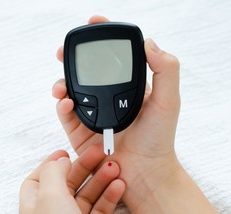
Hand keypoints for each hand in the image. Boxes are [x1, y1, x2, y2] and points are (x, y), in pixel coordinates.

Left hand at [19, 145, 124, 213]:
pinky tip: (119, 185)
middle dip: (83, 167)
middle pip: (66, 183)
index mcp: (35, 205)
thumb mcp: (50, 197)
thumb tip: (59, 160)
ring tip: (114, 167)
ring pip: (87, 195)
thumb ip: (53, 173)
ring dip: (100, 179)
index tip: (67, 152)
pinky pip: (102, 210)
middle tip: (100, 154)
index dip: (51, 164)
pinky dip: (110, 196)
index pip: (38, 178)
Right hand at [53, 15, 180, 208]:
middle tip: (64, 52)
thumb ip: (165, 69)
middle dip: (73, 59)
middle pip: (86, 71)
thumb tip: (148, 42)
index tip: (94, 24)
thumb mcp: (169, 101)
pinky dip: (62, 105)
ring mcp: (92, 112)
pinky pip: (65, 113)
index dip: (103, 39)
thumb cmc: (159, 140)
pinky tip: (65, 102)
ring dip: (62, 82)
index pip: (113, 57)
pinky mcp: (79, 130)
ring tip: (61, 85)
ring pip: (71, 90)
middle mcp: (108, 96)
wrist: (143, 172)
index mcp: (128, 86)